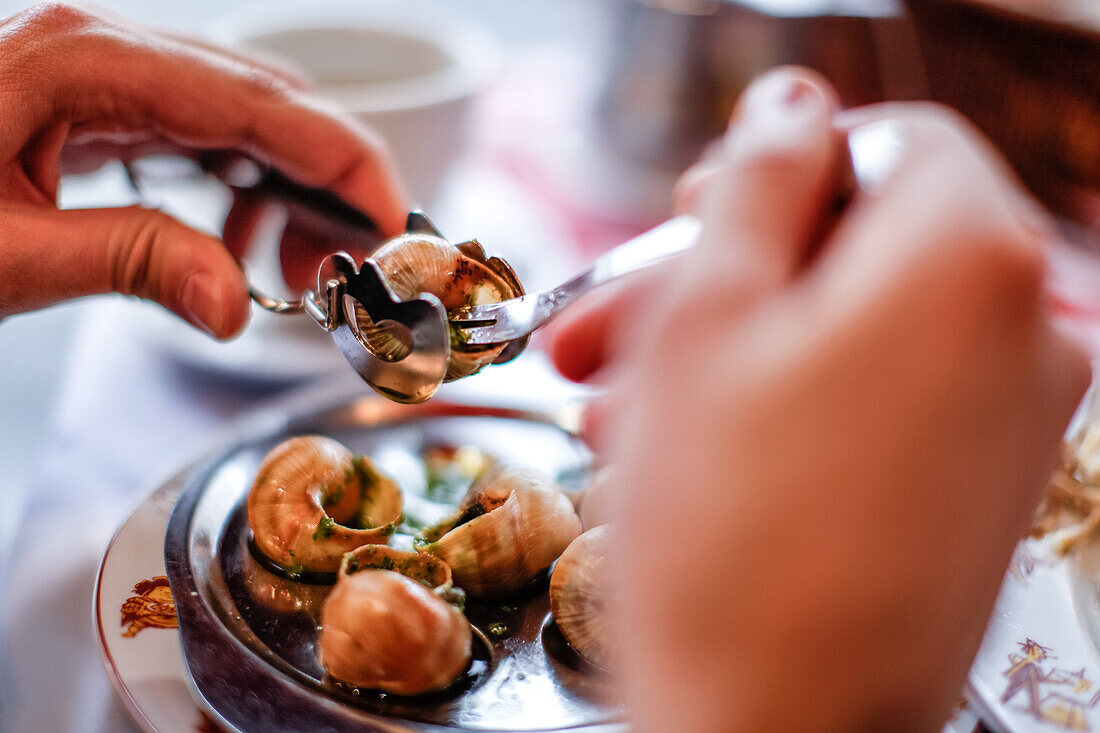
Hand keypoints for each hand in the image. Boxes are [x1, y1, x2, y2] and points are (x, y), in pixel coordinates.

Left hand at [0, 2, 408, 336]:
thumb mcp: (2, 255)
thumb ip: (132, 261)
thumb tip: (237, 304)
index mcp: (87, 63)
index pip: (258, 100)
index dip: (345, 159)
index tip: (397, 222)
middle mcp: (108, 52)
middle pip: (267, 100)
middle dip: (331, 181)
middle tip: (367, 262)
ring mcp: (106, 75)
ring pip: (244, 120)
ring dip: (291, 192)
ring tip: (306, 269)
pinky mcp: (100, 108)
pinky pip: (202, 139)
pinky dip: (242, 192)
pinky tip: (245, 243)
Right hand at [551, 67, 1088, 730]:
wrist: (778, 732)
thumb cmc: (726, 534)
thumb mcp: (706, 317)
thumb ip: (756, 184)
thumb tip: (790, 105)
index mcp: (967, 257)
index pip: (890, 141)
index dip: (777, 169)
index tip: (695, 215)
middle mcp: (1022, 331)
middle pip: (859, 248)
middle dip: (721, 278)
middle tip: (615, 327)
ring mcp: (1011, 419)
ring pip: (850, 334)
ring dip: (728, 355)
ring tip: (621, 415)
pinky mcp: (978, 490)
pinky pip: (875, 405)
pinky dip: (783, 408)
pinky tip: (684, 453)